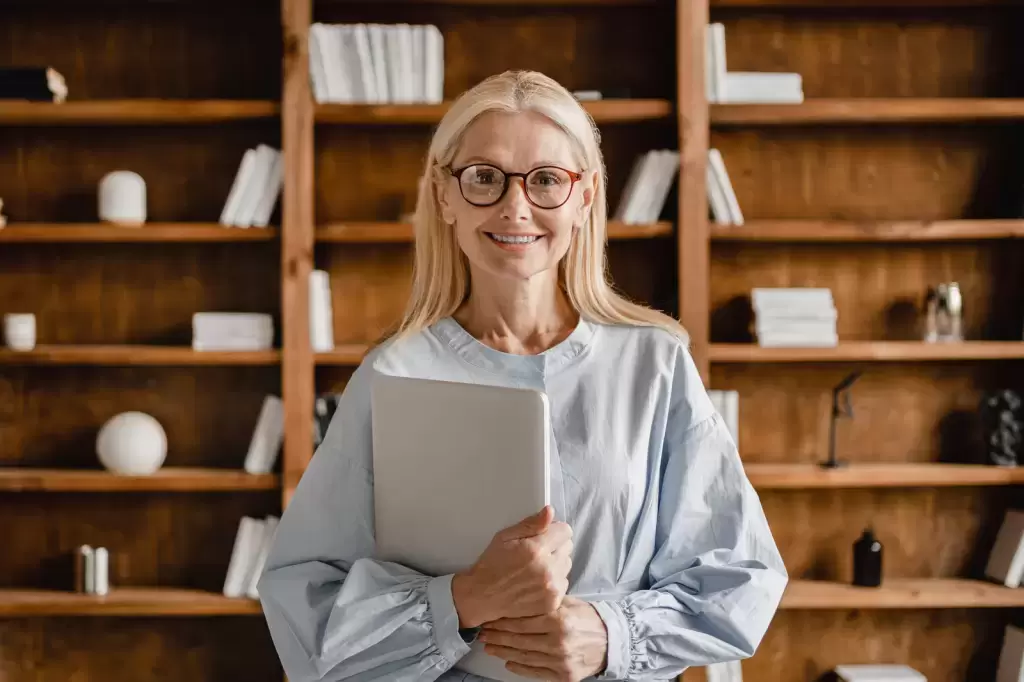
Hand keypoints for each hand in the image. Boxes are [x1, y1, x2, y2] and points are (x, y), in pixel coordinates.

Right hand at [452, 505, 572, 627]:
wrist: (482, 597)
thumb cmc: (492, 565)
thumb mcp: (505, 537)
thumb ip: (530, 524)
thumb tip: (550, 512)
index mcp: (536, 550)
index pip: (565, 531)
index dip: (554, 530)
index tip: (545, 535)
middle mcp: (547, 569)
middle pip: (568, 547)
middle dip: (555, 547)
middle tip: (537, 553)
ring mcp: (551, 588)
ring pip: (567, 565)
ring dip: (556, 564)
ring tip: (536, 569)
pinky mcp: (552, 602)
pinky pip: (564, 584)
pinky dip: (554, 582)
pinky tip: (537, 582)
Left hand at [478, 597, 607, 681]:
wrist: (611, 641)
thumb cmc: (587, 619)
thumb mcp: (569, 603)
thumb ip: (545, 602)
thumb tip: (518, 597)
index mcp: (559, 619)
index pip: (522, 621)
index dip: (503, 621)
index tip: (489, 619)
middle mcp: (558, 641)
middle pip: (519, 639)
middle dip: (497, 636)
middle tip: (483, 633)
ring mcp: (561, 660)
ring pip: (524, 656)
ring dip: (503, 652)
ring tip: (489, 647)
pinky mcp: (564, 675)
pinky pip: (536, 672)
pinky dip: (520, 667)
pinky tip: (507, 662)